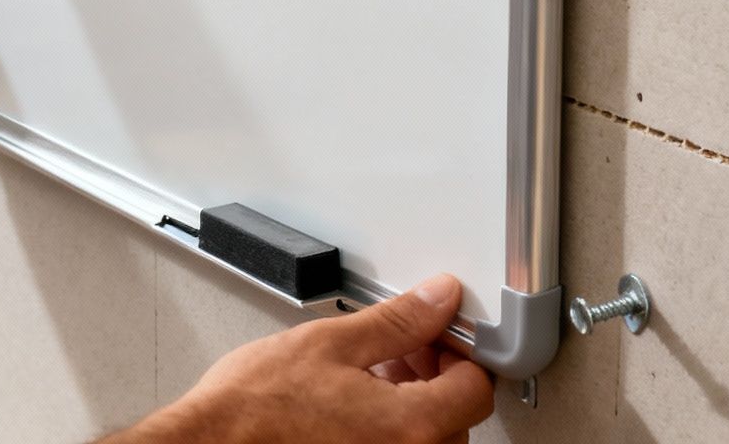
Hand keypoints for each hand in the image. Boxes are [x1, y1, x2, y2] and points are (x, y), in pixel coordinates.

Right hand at [116, 275, 494, 443]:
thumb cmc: (253, 408)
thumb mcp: (331, 341)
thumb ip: (398, 321)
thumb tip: (439, 299)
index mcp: (410, 427)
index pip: (476, 388)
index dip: (461, 350)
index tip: (440, 332)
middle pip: (457, 417)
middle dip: (435, 373)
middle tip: (403, 346)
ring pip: (429, 437)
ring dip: (414, 400)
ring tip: (373, 370)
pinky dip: (390, 425)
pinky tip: (358, 400)